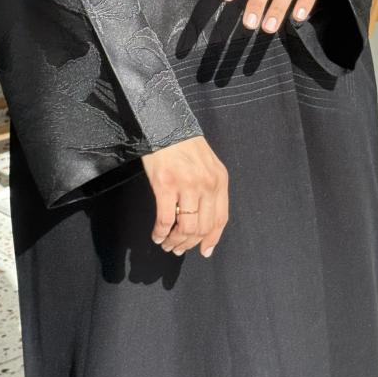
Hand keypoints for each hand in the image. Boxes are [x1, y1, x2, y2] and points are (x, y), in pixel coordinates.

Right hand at [141, 135, 228, 257]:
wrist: (165, 125)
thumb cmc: (184, 144)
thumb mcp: (207, 165)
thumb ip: (210, 189)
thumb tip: (205, 221)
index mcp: (219, 180)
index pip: (220, 219)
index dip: (212, 239)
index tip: (204, 251)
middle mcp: (206, 185)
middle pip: (202, 227)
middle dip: (189, 243)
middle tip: (178, 249)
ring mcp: (186, 185)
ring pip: (185, 228)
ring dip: (174, 241)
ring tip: (166, 243)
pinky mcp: (165, 185)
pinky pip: (165, 219)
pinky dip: (160, 232)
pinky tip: (156, 235)